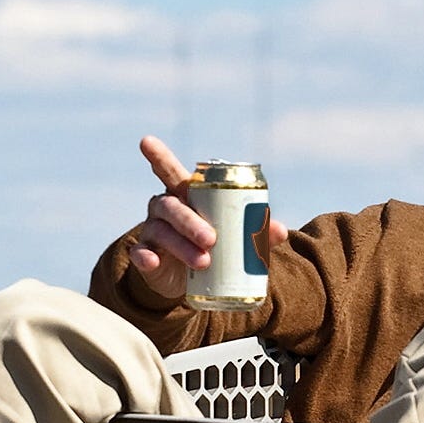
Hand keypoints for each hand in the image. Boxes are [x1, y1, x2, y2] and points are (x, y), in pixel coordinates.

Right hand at [128, 135, 288, 298]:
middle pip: (172, 207)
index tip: (147, 141)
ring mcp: (152, 231)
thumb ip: (256, 230)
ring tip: (204, 261)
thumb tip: (282, 232)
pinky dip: (145, 258)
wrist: (193, 281)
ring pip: (162, 232)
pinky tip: (152, 262)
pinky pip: (141, 254)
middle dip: (191, 222)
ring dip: (181, 246)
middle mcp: (164, 209)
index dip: (158, 157)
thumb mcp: (235, 236)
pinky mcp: (146, 257)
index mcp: (184, 196)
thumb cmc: (216, 246)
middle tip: (212, 239)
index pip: (169, 173)